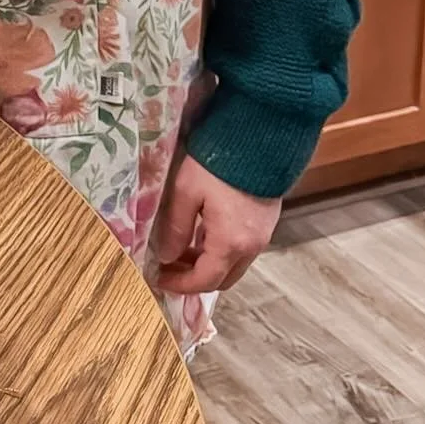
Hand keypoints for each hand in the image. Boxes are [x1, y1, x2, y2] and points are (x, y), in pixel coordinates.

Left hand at [152, 154, 281, 293]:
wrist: (259, 139)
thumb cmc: (218, 164)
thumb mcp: (186, 192)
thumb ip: (175, 228)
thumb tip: (167, 256)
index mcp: (231, 243)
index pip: (204, 281)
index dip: (180, 284)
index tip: (159, 278)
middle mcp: (251, 247)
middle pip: (222, 279)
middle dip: (194, 278)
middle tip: (169, 265)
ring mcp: (262, 236)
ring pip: (233, 265)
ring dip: (207, 263)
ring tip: (181, 247)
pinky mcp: (266, 223)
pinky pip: (241, 249)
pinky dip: (220, 250)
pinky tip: (202, 232)